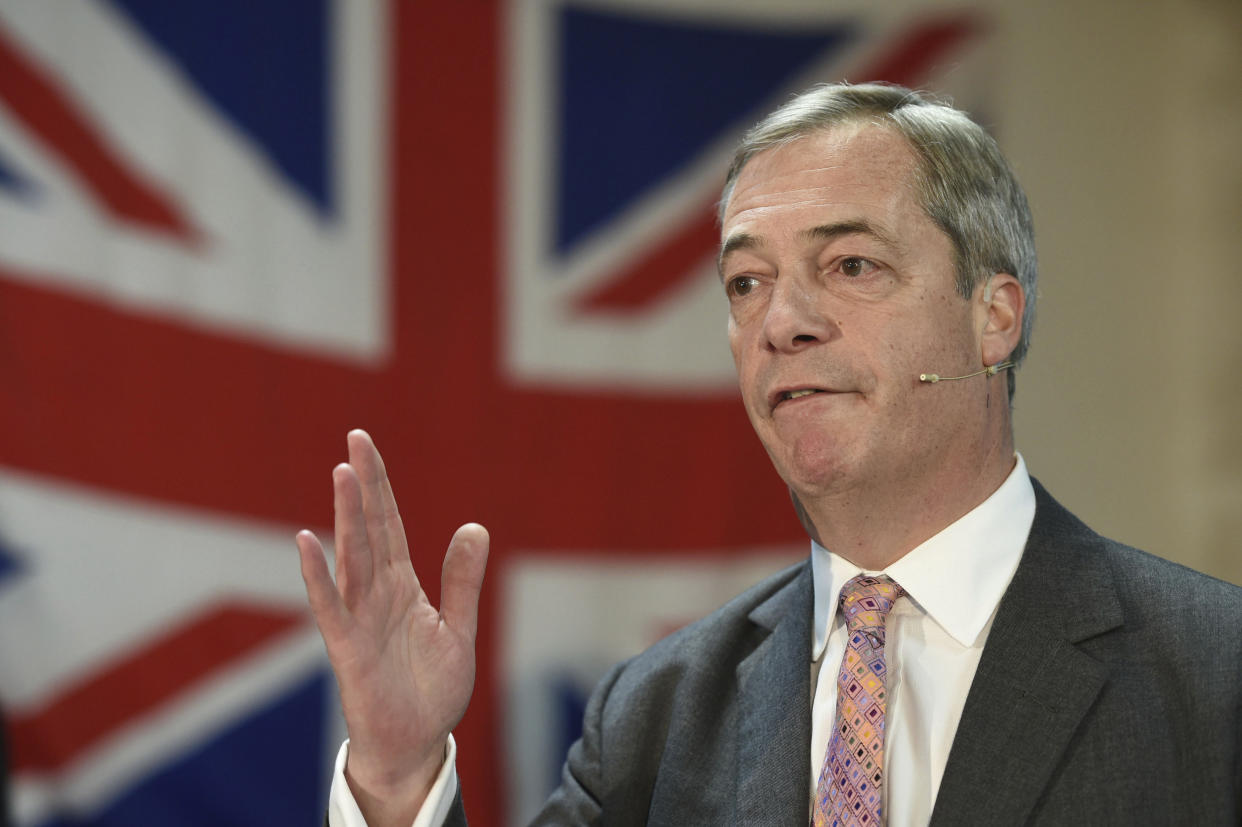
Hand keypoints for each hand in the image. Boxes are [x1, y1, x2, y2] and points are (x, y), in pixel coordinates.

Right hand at [297, 430, 487, 826]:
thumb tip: (474, 526)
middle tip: (355, 440)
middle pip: (369, 530)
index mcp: (402, 585)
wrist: (416, 743)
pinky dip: (318, 576)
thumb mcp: (459, 629)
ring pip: (352, 558)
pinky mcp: (348, 649)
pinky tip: (306, 542)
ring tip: (342, 473)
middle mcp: (377, 594)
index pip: (390, 524)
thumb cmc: (432, 689)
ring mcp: (360, 618)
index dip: (380, 485)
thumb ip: (463, 581)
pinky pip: (331, 607)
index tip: (365, 444)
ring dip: (346, 517)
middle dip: (363, 486)